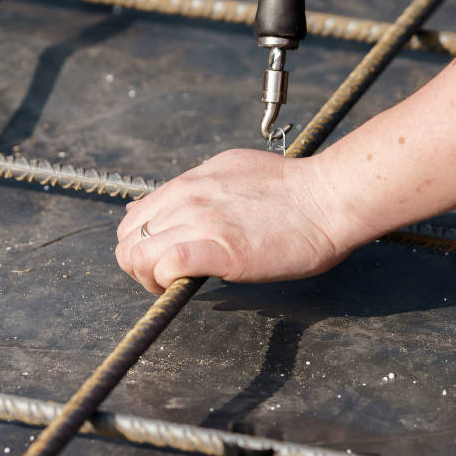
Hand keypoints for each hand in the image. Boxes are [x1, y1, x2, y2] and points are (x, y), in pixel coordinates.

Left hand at [114, 149, 353, 292]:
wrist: (327, 198)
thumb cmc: (292, 189)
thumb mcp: (231, 171)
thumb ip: (196, 189)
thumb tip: (172, 202)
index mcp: (190, 183)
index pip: (133, 219)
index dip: (140, 245)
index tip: (160, 258)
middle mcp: (188, 199)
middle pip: (128, 241)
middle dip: (139, 265)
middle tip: (166, 277)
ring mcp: (201, 222)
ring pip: (138, 256)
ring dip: (150, 278)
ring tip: (175, 284)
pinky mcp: (219, 249)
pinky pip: (167, 266)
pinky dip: (167, 280)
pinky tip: (186, 283)